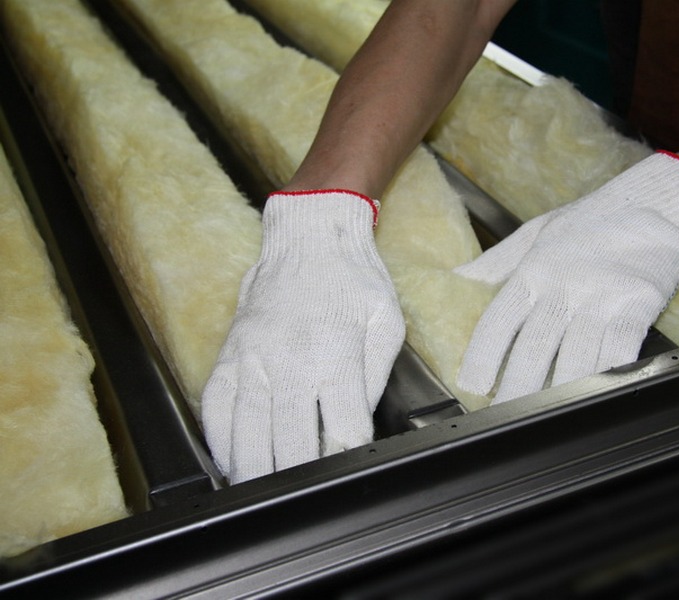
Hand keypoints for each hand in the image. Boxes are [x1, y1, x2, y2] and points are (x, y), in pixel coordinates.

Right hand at [202, 190, 404, 482]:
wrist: (308, 236)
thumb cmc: (352, 278)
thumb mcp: (385, 320)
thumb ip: (376, 374)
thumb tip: (361, 419)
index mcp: (336, 353)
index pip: (342, 428)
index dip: (345, 458)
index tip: (345, 472)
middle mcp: (290, 360)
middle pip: (289, 440)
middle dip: (298, 476)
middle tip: (301, 497)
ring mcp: (253, 357)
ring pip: (246, 430)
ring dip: (254, 470)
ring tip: (260, 494)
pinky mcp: (231, 353)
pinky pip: (215, 405)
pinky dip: (219, 440)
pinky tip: (229, 459)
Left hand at [455, 151, 678, 403]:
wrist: (650, 201)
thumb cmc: (586, 223)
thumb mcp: (533, 235)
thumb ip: (495, 264)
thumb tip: (454, 279)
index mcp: (533, 271)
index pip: (500, 319)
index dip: (484, 355)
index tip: (473, 385)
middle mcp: (563, 286)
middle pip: (535, 346)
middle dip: (518, 387)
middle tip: (505, 416)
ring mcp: (602, 296)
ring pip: (576, 355)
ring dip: (561, 391)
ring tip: (546, 417)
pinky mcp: (638, 303)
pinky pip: (621, 346)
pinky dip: (608, 373)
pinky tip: (597, 393)